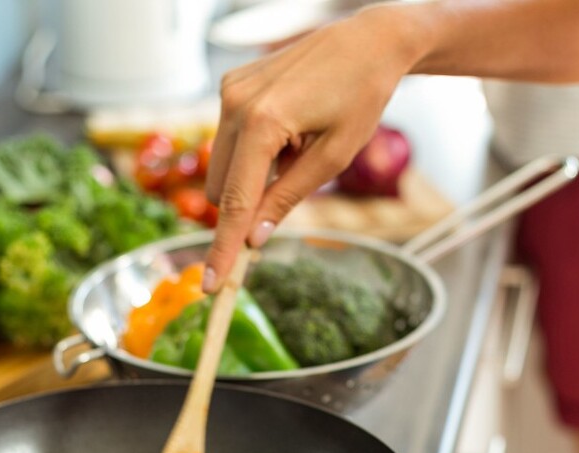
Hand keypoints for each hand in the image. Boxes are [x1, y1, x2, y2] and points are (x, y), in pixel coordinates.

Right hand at [202, 5, 417, 290]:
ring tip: (297, 146)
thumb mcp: (333, 157)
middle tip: (293, 183)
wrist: (367, 42)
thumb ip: (288, 198)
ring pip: (221, 165)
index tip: (211, 284)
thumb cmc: (361, 97)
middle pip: (220, 188)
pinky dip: (253, 149)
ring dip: (252, 174)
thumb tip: (255, 238)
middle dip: (246, 203)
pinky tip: (289, 128)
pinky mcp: (231, 84)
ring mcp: (228, 90)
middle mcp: (235, 103)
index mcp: (263, 122)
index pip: (234, 202)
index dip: (224, 247)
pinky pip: (229, 138)